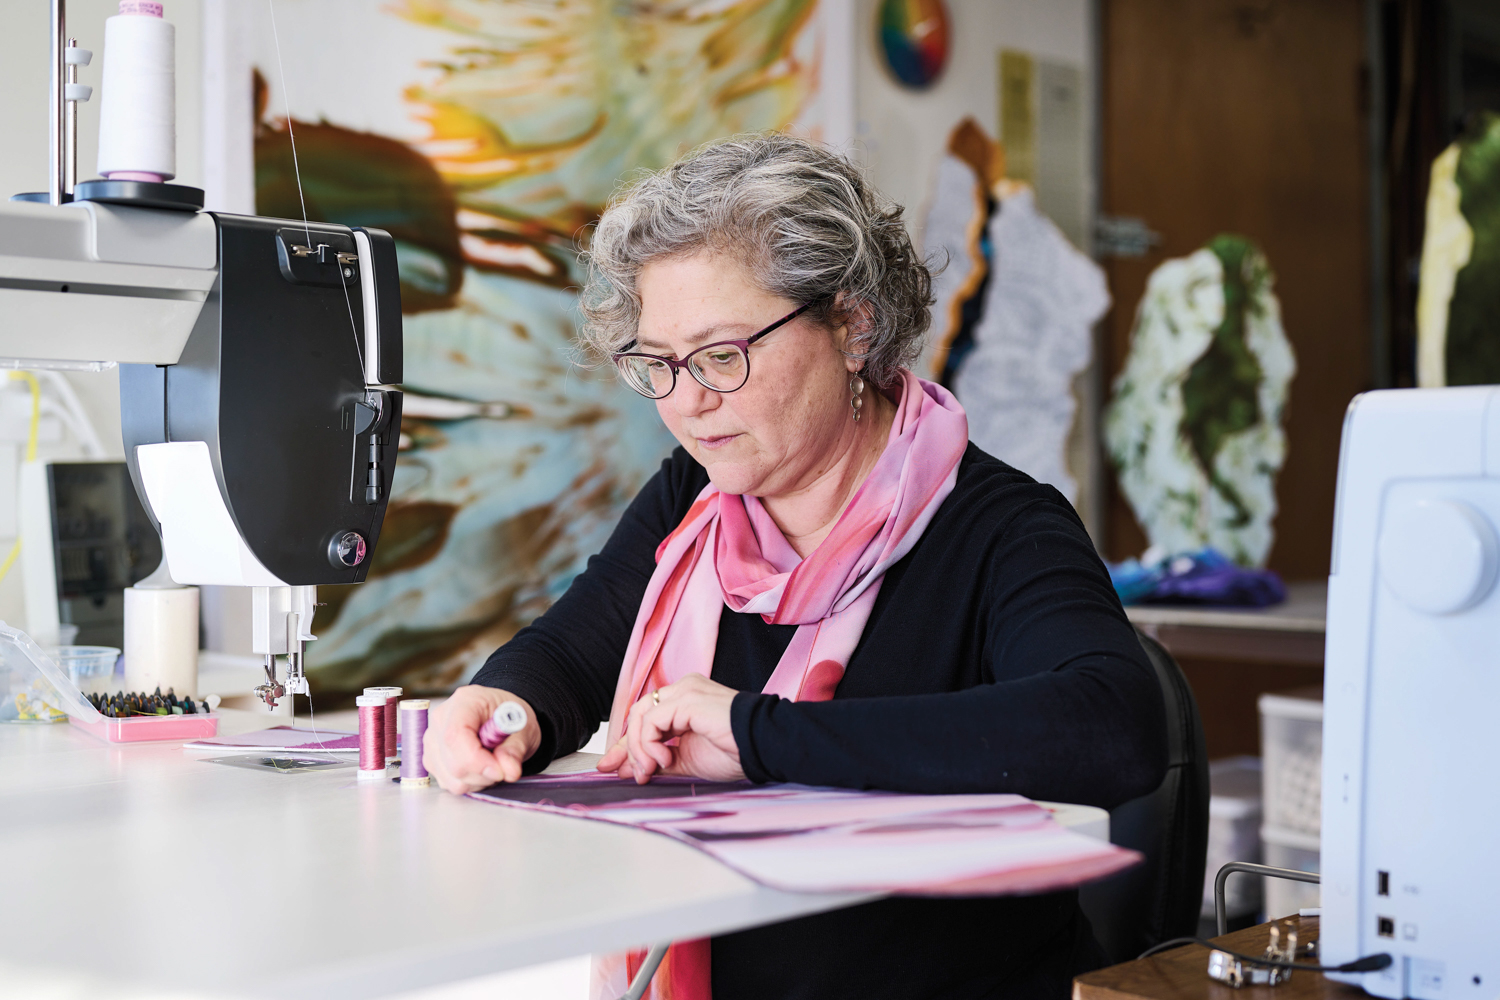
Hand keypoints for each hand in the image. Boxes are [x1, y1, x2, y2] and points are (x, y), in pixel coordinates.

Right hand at [424, 685, 539, 794]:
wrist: (503, 717)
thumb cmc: (511, 716)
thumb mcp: (523, 727)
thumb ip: (515, 749)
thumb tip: (510, 771)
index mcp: (465, 702)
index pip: (455, 735)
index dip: (476, 760)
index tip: (499, 771)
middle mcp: (441, 719)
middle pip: (452, 761)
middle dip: (482, 774)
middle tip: (504, 767)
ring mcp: (433, 740)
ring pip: (450, 778)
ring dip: (477, 780)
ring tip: (493, 764)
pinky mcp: (432, 758)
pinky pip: (448, 782)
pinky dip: (469, 782)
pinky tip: (480, 768)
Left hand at [597, 674, 743, 783]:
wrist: (761, 747)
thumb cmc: (734, 752)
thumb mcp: (686, 761)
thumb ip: (657, 761)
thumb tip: (627, 770)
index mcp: (685, 700)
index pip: (645, 718)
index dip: (627, 745)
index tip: (613, 769)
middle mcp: (682, 690)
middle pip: (637, 714)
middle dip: (626, 747)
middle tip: (628, 774)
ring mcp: (684, 691)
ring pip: (640, 716)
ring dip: (639, 749)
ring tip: (651, 771)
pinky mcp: (686, 699)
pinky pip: (651, 720)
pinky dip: (649, 743)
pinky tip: (663, 759)